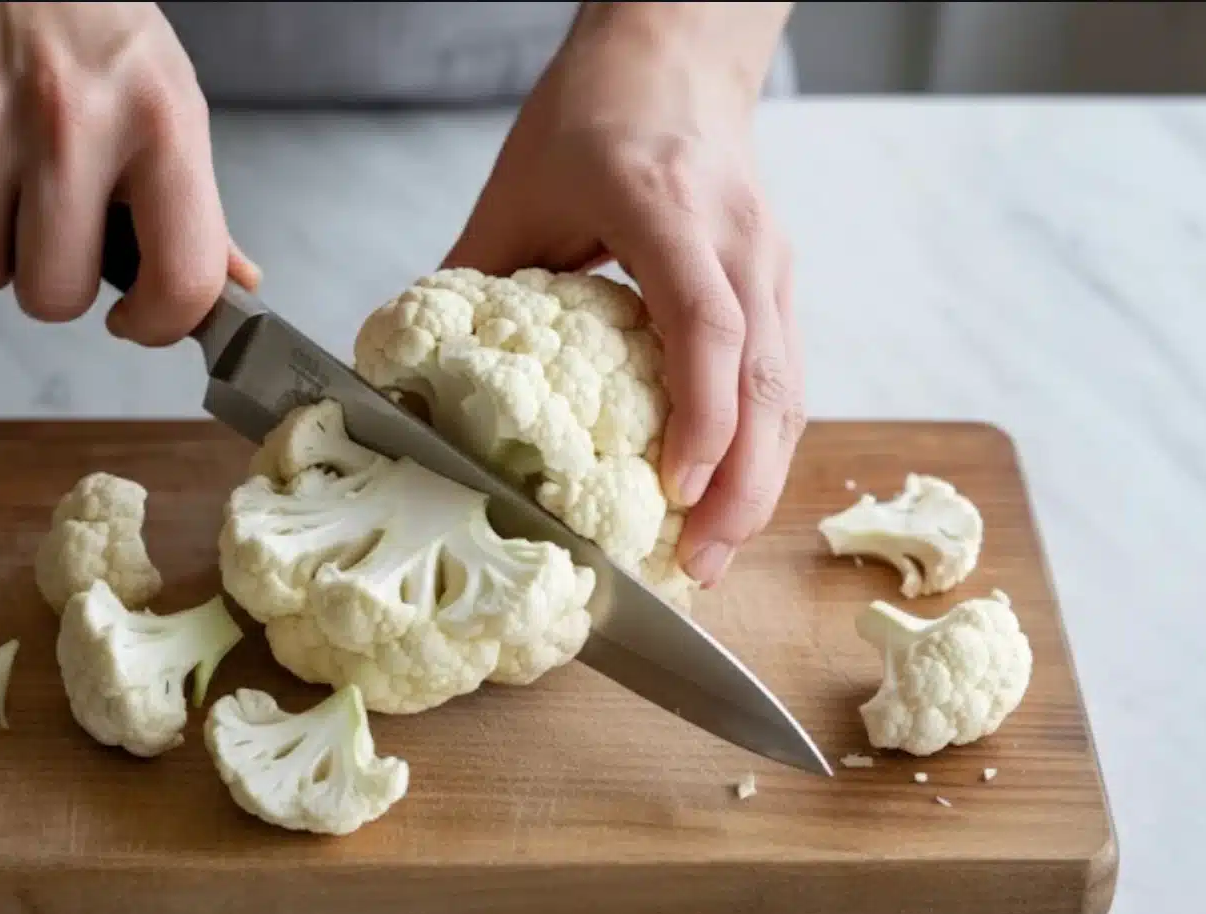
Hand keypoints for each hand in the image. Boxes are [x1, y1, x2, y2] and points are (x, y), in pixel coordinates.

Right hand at [0, 2, 257, 344]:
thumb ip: (195, 207)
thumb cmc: (91, 21)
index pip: (180, 277)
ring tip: (11, 188)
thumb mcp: (167, 100)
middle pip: (52, 294)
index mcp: (159, 124)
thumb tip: (231, 288)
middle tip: (59, 233)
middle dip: (54, 281)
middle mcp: (72, 122)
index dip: (159, 324)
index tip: (138, 319)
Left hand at [444, 3, 801, 584]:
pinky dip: (763, 448)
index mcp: (664, 207)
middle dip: (740, 484)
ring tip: (713, 555)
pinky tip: (730, 500)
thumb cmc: (595, 113)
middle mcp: (735, 237)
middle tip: (696, 565)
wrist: (673, 57)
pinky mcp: (781, 282)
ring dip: (760, 481)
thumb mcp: (516, 192)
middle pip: (766, 376)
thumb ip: (473, 283)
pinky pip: (786, 378)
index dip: (699, 413)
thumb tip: (416, 378)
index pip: (706, 320)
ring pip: (790, 388)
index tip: (674, 486)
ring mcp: (771, 259)